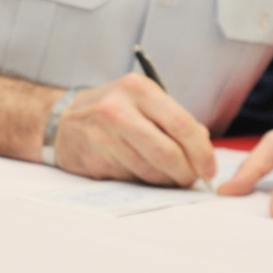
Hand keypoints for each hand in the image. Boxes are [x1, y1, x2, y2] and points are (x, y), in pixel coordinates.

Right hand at [52, 73, 215, 187]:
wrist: (63, 120)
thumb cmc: (113, 110)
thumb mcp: (143, 100)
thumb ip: (174, 120)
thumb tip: (204, 150)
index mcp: (138, 89)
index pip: (182, 125)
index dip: (202, 153)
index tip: (209, 169)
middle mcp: (119, 109)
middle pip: (168, 153)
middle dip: (187, 173)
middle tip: (192, 179)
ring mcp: (104, 136)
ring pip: (151, 171)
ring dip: (167, 181)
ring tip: (169, 177)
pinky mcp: (95, 159)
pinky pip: (132, 179)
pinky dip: (145, 182)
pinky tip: (143, 174)